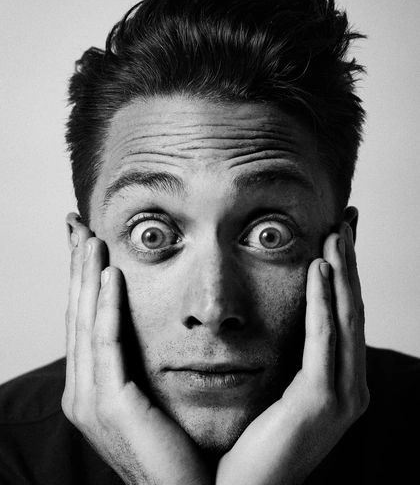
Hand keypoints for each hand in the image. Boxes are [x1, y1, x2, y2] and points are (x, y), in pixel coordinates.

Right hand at [62, 214, 211, 484]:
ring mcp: (91, 399)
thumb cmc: (176, 444)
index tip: (86, 241)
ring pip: (86, 322)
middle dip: (76, 267)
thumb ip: (140, 362)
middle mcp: (82, 390)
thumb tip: (150, 324)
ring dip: (87, 276)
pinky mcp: (111, 406)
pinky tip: (111, 276)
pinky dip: (106, 307)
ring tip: (91, 238)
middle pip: (76, 313)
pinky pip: (106, 345)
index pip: (84, 319)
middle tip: (77, 225)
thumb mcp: (151, 394)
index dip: (82, 278)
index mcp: (91, 386)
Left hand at [216, 222, 369, 484]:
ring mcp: (342, 395)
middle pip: (352, 308)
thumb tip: (284, 314)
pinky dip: (324, 302)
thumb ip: (291, 354)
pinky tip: (320, 269)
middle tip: (347, 219)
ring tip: (337, 232)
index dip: (346, 272)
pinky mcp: (321, 402)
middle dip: (351, 261)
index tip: (340, 235)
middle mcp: (351, 385)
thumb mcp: (279, 387)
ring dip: (343, 271)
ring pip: (345, 318)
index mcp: (339, 379)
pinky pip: (324, 340)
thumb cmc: (255, 437)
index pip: (345, 313)